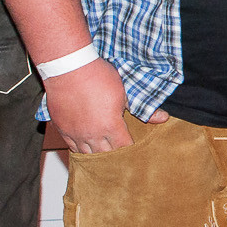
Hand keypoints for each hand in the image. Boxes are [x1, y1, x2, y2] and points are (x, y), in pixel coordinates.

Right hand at [46, 60, 161, 154]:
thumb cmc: (98, 77)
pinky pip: (71, 147)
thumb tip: (164, 118)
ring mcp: (75, 133)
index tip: (134, 151)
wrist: (70, 68)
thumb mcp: (125, 92)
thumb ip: (143, 109)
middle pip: (105, 155)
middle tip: (121, 157)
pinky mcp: (62, 128)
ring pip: (87, 154)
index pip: (123, 148)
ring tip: (104, 156)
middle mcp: (92, 134)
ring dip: (97, 155)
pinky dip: (80, 149)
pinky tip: (86, 148)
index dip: (130, 151)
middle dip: (114, 157)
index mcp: (111, 127)